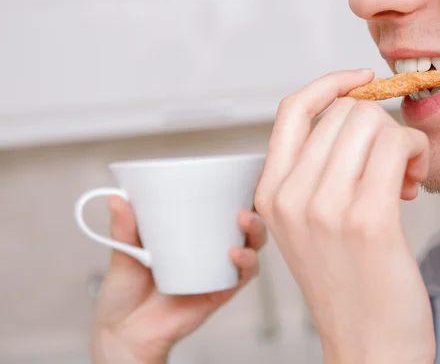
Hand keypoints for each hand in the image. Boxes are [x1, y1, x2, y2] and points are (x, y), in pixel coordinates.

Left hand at [90, 197, 266, 363]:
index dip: (238, 191)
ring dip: (255, 231)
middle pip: (245, 223)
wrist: (123, 333)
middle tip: (241, 203)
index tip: (242, 175)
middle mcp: (210, 249)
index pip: (220, 207)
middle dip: (252, 208)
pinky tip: (235, 254)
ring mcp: (218, 269)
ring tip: (243, 220)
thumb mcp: (123, 253)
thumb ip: (124, 228)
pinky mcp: (221, 291)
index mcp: (191, 233)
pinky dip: (246, 262)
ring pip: (252, 245)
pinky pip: (244, 275)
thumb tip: (116, 198)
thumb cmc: (124, 291)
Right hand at [254, 69, 435, 363]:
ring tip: (405, 178)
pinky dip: (416, 153)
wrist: (368, 346)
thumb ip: (316, 171)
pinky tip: (415, 183)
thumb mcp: (310, 224)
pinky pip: (397, 146)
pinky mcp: (367, 219)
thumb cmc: (348, 283)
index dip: (330, 84)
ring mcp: (324, 207)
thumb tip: (355, 113)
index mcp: (269, 193)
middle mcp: (289, 196)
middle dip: (379, 125)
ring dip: (401, 140)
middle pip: (344, 112)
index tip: (362, 80)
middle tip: (394, 163)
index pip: (292, 109)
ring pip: (372, 123)